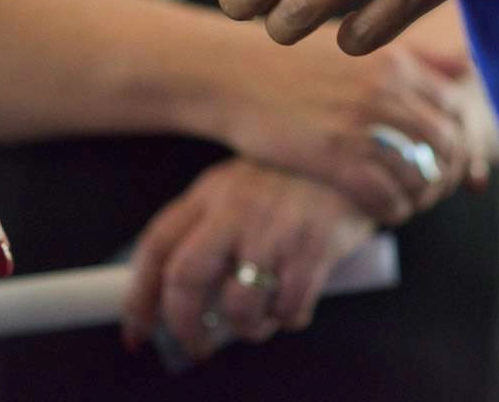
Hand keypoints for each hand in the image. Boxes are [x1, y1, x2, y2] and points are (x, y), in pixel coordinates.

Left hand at [121, 159, 373, 359]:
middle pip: (185, 279)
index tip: (138, 329)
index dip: (140, 296)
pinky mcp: (312, 247)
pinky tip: (294, 305)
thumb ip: (215, 228)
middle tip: (197, 344)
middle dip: (185, 325)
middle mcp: (235, 209)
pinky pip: (288, 308)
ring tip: (260, 321)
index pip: (156, 246)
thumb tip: (189, 295)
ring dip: (246, 327)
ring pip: (238, 304)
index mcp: (210, 192)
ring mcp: (273, 228)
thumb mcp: (244, 187)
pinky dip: (288, 319)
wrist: (360, 154)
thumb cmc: (298, 179)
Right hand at [204, 23, 476, 222]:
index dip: (459, 141)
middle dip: (445, 174)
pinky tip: (378, 212)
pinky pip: (387, 196)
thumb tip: (466, 65)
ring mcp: (360, 122)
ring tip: (405, 203)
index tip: (446, 162)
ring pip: (422, 174)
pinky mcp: (334, 155)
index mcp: (394, 60)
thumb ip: (411, 58)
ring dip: (419, 197)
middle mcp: (385, 88)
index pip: (454, 107)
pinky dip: (392, 210)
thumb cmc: (289, 63)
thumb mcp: (354, 47)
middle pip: (446, 143)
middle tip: (429, 191)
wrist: (228, 72)